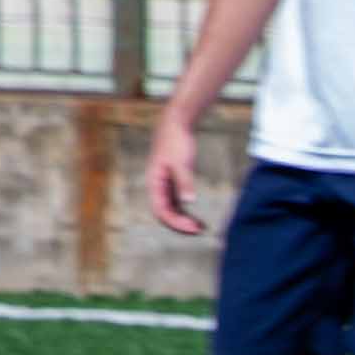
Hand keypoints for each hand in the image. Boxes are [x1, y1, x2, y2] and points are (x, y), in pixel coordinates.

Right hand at [146, 113, 206, 236]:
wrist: (176, 124)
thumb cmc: (176, 140)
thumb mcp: (182, 162)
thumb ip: (184, 181)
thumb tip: (188, 201)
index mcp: (154, 182)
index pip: (161, 211)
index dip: (175, 222)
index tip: (192, 228)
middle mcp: (157, 186)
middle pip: (165, 213)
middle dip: (180, 224)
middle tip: (199, 230)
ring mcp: (164, 184)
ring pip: (171, 209)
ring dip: (183, 220)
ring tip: (200, 227)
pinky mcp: (172, 181)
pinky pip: (176, 202)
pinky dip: (185, 211)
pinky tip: (196, 217)